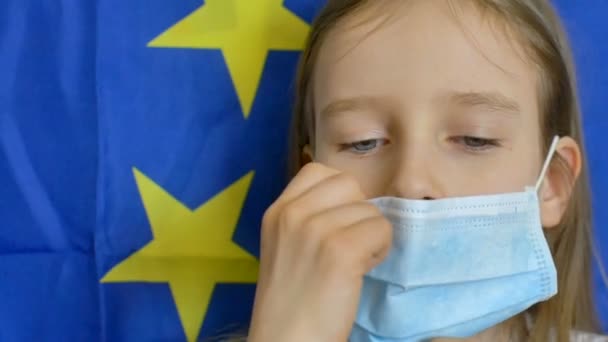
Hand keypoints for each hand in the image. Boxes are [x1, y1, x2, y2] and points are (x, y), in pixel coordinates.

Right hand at [248, 163, 392, 341]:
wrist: (286, 340)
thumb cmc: (291, 301)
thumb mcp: (285, 247)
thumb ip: (307, 218)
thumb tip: (353, 202)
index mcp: (276, 211)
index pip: (318, 171)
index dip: (338, 194)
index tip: (337, 222)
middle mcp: (292, 214)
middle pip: (349, 184)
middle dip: (358, 212)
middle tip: (349, 244)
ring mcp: (315, 229)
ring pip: (370, 209)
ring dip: (371, 236)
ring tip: (354, 263)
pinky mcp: (340, 250)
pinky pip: (381, 230)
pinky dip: (380, 250)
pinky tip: (362, 270)